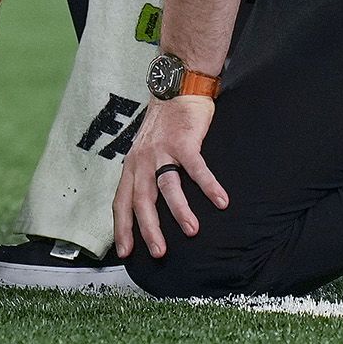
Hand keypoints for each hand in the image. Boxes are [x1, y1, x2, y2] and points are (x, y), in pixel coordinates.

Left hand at [113, 97, 228, 259]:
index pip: (121, 203)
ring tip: (192, 231)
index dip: (122, 228)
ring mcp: (162, 151)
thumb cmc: (162, 127)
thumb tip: (145, 208)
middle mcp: (142, 161)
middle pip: (142, 200)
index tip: (125, 252)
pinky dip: (209, 186)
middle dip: (149, 229)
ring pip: (168, 186)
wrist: (175, 91)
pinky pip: (197, 168)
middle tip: (159, 252)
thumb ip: (143, 177)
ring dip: (180, 211)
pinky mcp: (184, 142)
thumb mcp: (143, 153)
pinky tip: (221, 201)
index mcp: (131, 167)